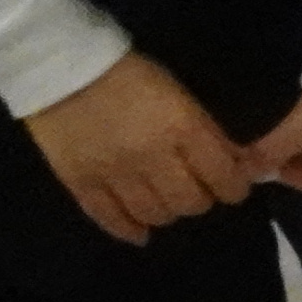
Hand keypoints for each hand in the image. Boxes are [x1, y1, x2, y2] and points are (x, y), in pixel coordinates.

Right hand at [20, 55, 256, 245]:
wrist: (63, 68)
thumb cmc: (129, 73)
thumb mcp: (179, 92)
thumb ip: (207, 129)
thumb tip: (238, 159)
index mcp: (183, 128)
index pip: (223, 176)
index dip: (234, 188)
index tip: (234, 187)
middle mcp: (152, 157)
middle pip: (190, 202)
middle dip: (201, 200)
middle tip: (197, 191)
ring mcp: (115, 174)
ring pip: (154, 214)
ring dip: (167, 213)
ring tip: (166, 202)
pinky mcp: (81, 184)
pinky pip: (110, 219)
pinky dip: (129, 230)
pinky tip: (140, 232)